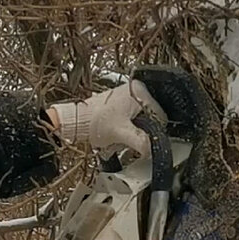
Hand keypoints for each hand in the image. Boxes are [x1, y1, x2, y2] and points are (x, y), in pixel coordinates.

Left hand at [48, 80, 166, 154]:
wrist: (77, 121)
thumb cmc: (95, 121)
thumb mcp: (122, 134)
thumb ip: (141, 142)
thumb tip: (154, 150)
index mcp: (140, 91)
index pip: (161, 115)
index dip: (155, 132)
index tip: (147, 141)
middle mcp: (135, 89)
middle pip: (152, 117)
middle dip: (144, 131)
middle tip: (131, 138)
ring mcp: (128, 94)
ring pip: (143, 118)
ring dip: (136, 130)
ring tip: (122, 135)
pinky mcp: (121, 102)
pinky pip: (133, 117)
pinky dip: (129, 127)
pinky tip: (119, 132)